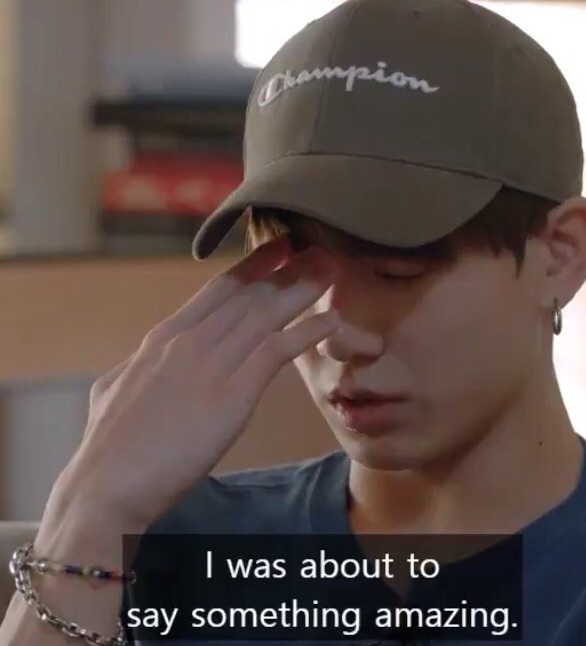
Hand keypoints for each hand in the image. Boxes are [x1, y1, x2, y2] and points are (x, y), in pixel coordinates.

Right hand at [53, 235, 339, 531]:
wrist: (106, 483)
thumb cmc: (110, 444)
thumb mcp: (116, 388)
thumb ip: (138, 366)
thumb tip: (142, 359)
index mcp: (164, 337)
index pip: (217, 290)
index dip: (252, 266)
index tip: (277, 249)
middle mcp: (190, 341)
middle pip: (249, 294)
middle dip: (286, 269)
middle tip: (316, 248)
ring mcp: (211, 364)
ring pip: (265, 314)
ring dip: (302, 289)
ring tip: (331, 269)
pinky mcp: (231, 395)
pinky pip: (276, 352)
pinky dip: (306, 332)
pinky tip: (331, 320)